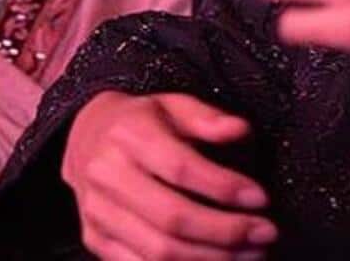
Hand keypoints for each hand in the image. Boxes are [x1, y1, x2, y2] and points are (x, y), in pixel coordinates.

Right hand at [62, 92, 275, 260]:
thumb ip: (207, 118)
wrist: (84, 140)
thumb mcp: (173, 105)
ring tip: (252, 253)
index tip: (261, 198)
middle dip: (226, 231)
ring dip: (212, 259)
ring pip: (159, 252)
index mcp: (128, 136)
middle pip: (172, 218)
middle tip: (266, 232)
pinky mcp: (95, 240)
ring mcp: (97, 213)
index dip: (224, 187)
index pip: (181, 168)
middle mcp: (107, 175)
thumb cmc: (140, 123)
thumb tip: (240, 130)